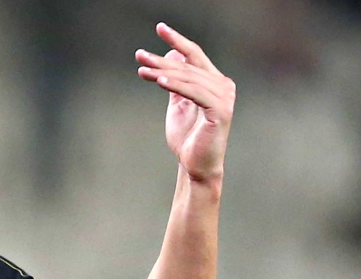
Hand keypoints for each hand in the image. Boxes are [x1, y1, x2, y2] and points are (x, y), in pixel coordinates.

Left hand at [135, 23, 235, 182]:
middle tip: (139, 55)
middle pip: (188, 66)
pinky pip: (196, 93)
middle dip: (161, 60)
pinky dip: (178, 86)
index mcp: (214, 82)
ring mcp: (224, 98)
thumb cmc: (188, 137)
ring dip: (164, 73)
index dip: (177, 40)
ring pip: (189, 78)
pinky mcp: (221, 111)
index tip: (160, 28)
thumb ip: (176, 81)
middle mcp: (223, 85)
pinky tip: (160, 81)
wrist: (195, 165)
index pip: (194, 55)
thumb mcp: (178, 104)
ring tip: (143, 70)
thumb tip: (172, 53)